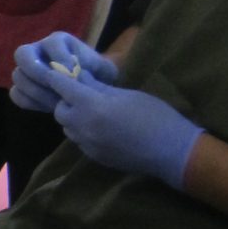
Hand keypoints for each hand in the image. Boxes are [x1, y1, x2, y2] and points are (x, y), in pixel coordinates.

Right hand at [10, 33, 118, 114]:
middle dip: (38, 73)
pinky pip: (16, 94)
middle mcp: (38, 50)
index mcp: (57, 41)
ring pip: (18, 76)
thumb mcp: (101, 67)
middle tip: (55, 88)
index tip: (74, 77)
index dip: (61, 61)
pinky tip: (47, 108)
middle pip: (22, 54)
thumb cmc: (98, 74)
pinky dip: (29, 102)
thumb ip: (89, 66)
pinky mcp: (24, 88)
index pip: (50, 44)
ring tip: (56, 103)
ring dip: (36, 91)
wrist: (93, 88)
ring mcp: (28, 69)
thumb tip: (70, 75)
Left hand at [36, 62, 201, 189]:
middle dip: (65, 100)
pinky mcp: (95, 157)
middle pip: (60, 111)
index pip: (62, 88)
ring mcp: (88, 145)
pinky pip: (79, 141)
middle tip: (80, 92)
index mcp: (92, 107)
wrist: (172, 152)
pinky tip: (100, 127)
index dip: (57, 78)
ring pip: (68, 128)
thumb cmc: (155, 116)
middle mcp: (84, 127)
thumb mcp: (127, 95)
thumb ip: (99, 87)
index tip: (55, 71)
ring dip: (73, 117)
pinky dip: (83, 131)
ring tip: (91, 110)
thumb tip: (79, 77)